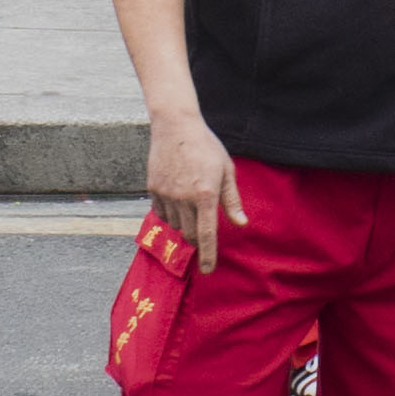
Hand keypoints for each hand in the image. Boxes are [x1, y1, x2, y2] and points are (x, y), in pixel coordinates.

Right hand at [146, 111, 239, 271]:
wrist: (175, 125)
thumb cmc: (206, 146)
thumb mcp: (226, 170)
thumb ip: (232, 200)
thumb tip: (241, 224)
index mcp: (205, 194)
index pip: (207, 234)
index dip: (207, 255)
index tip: (207, 270)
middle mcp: (183, 198)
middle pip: (190, 234)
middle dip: (198, 238)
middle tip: (204, 226)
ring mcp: (166, 194)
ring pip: (176, 225)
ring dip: (185, 223)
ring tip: (190, 200)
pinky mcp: (153, 190)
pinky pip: (162, 213)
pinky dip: (171, 213)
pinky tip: (177, 197)